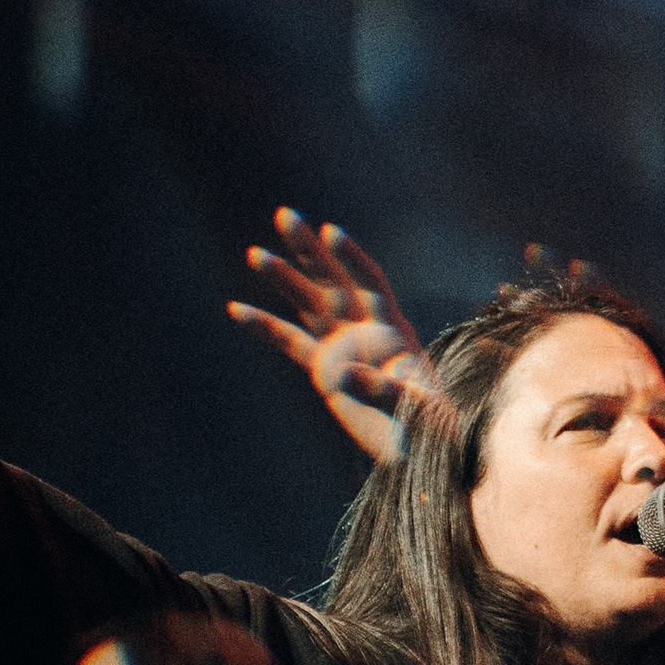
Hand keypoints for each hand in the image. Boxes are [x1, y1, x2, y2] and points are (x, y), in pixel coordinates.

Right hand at [228, 207, 436, 461]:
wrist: (419, 449)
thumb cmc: (429, 426)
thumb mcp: (413, 407)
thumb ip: (380, 388)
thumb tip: (340, 373)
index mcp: (392, 329)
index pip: (371, 282)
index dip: (352, 259)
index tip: (332, 233)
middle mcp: (364, 330)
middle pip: (333, 281)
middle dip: (309, 250)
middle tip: (285, 215)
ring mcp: (342, 347)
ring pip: (308, 304)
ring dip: (284, 278)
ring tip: (255, 254)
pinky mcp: (324, 370)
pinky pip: (290, 343)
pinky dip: (264, 326)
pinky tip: (235, 309)